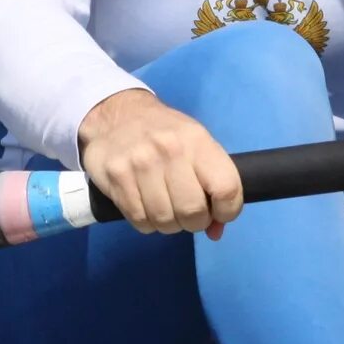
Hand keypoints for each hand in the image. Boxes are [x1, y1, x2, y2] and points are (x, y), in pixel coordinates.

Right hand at [76, 88, 244, 237]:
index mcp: (197, 140)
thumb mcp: (196, 145)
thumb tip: (216, 230)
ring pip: (165, 221)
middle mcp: (169, 149)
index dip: (228, 211)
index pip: (226, 188)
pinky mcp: (116, 177)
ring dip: (169, 224)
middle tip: (189, 215)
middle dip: (195, 222)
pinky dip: (147, 223)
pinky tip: (147, 207)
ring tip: (166, 210)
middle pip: (193, 211)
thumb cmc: (165, 132)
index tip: (219, 214)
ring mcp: (140, 163)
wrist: (117, 113)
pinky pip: (140, 220)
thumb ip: (213, 183)